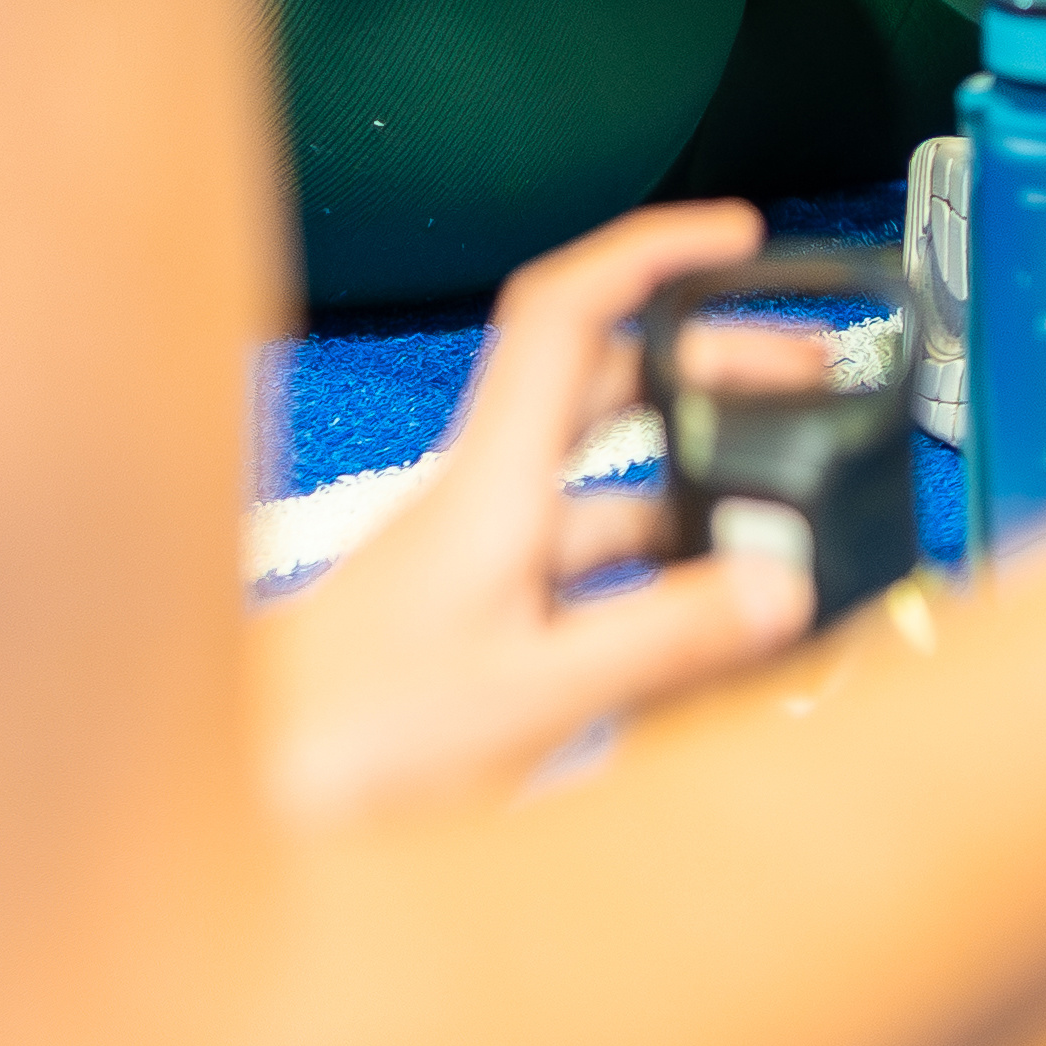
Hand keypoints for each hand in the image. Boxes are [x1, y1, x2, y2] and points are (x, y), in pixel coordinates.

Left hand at [254, 203, 809, 824]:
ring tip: (792, 529)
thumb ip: (664, 642)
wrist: (231, 810)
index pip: (565, 315)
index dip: (653, 254)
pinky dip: (663, 577)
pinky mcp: (483, 621)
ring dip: (702, 493)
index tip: (738, 235)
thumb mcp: (527, 699)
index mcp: (489, 488)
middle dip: (716, 370)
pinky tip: (713, 628)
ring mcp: (482, 563)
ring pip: (612, 491)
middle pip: (609, 389)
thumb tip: (783, 584)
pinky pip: (594, 572)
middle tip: (814, 381)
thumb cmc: (340, 753)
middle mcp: (485, 505)